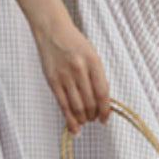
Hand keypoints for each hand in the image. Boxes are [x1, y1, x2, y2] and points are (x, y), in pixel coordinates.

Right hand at [31, 18, 110, 134]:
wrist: (52, 30)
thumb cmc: (73, 43)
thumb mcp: (91, 55)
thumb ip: (97, 76)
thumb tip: (102, 101)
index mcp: (93, 62)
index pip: (102, 92)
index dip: (105, 110)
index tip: (105, 118)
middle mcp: (79, 69)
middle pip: (90, 102)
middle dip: (94, 115)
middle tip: (94, 119)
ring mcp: (64, 75)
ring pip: (77, 106)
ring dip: (83, 118)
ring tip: (85, 121)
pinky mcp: (52, 81)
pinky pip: (63, 104)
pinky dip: (69, 119)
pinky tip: (74, 127)